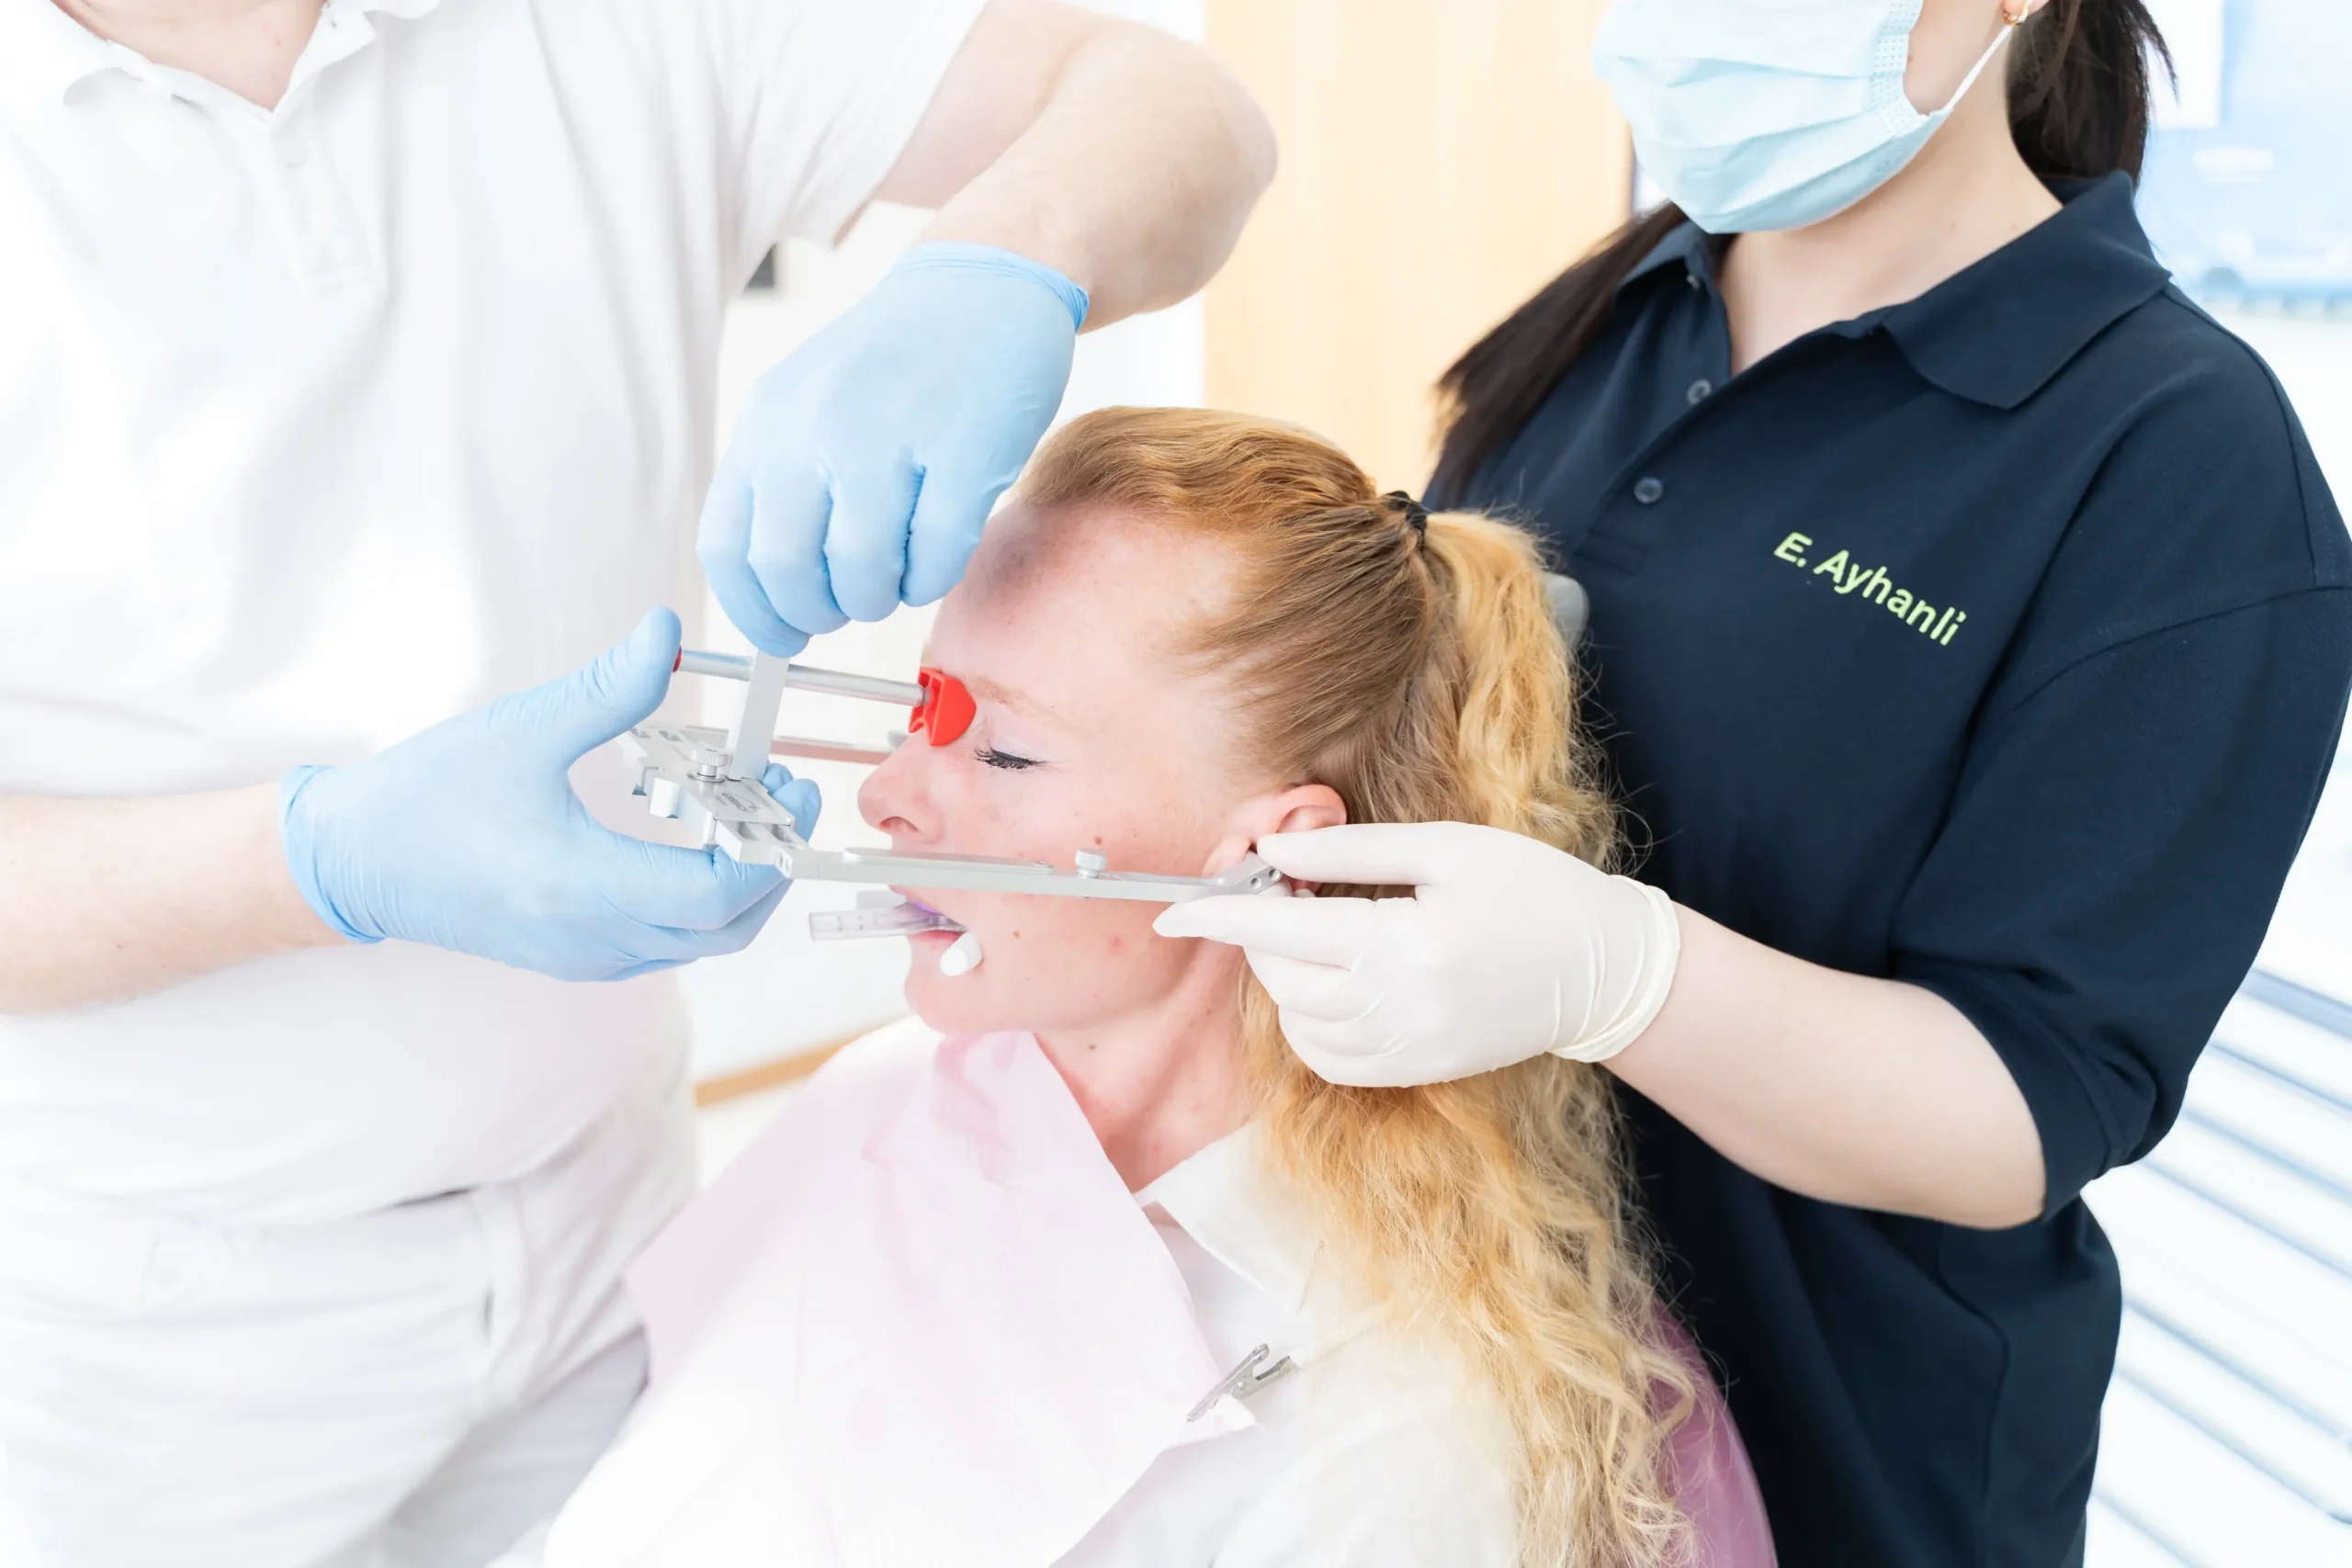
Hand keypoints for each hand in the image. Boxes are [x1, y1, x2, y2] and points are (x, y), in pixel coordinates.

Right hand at [278, 609, 820, 981]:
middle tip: (785, 796)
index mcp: (582, 888)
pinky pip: (667, 942)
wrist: (353, 861)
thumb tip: (667, 635)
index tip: (789, 790)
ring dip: (740, 885)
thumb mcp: (522, 728)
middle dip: (771, 865)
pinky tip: (696, 839)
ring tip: (747, 809)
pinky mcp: (576, 957)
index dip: (770, 849)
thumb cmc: (427, 795)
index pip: (716, 897)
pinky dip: (700, 901)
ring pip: (701, 943)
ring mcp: (585, 958)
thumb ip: (607, 688)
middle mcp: (591, 940)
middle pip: (726, 930)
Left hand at [698, 242, 1087, 653]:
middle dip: (819, 613)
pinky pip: (936, 558)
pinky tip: (937, 554)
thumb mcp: (812, 406)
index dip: (754, 612)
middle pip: (789, 570)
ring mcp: (890, 437)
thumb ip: (783, 487)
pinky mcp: (963, 451)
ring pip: (863, 573)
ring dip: (881, 598)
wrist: (985, 285)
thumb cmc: (898, 364)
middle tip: (847, 607)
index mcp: (769, 421)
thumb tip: (776, 599)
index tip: (783, 636)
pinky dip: (933, 578)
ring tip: (897, 576)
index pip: (728, 547)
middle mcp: (817, 426)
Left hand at [1153, 822, 1680, 1086]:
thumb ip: (1351, 852)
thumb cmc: (1531, 889)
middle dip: (1265, 934)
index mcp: (1403, 948)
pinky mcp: (1417, 1072)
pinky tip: (1340, 981)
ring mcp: (1407, 1052)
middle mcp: (1398, 1012)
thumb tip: (1270, 849)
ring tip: (1326, 931)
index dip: (1220, 917)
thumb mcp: (1446, 847)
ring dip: (1288, 978)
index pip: (1281, 933)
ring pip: (1299, 1024)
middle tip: (1296, 887)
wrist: (1604, 966)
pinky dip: (1313, 1021)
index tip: (1172, 908)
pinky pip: (1331, 1059)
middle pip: (1283, 979)